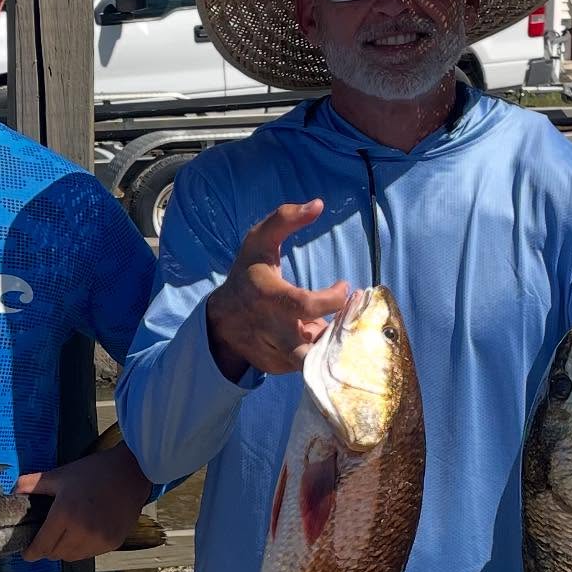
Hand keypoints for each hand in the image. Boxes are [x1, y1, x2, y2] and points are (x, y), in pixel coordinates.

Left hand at [15, 444, 152, 562]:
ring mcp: (99, 539)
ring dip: (65, 550)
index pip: (42, 546)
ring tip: (66, 535)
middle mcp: (81, 531)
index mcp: (64, 514)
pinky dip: (83, 548)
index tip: (27, 553)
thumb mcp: (60, 475)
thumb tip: (13, 490)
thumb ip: (33, 484)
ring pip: (73, 557)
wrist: (131, 472)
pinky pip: (90, 553)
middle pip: (56, 554)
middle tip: (48, 537)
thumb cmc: (93, 472)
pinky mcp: (113, 542)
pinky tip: (84, 533)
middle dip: (48, 548)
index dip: (31, 553)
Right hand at [205, 200, 350, 380]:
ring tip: (338, 328)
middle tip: (350, 322)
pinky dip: (319, 353)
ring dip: (329, 346)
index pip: (306, 305)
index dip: (333, 298)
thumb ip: (285, 219)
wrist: (222, 318)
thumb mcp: (260, 241)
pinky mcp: (277, 367)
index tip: (345, 285)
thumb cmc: (248, 274)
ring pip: (311, 360)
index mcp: (268, 298)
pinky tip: (320, 335)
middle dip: (334, 341)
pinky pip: (306, 365)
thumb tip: (319, 204)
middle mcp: (271, 330)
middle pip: (307, 351)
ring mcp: (273, 352)